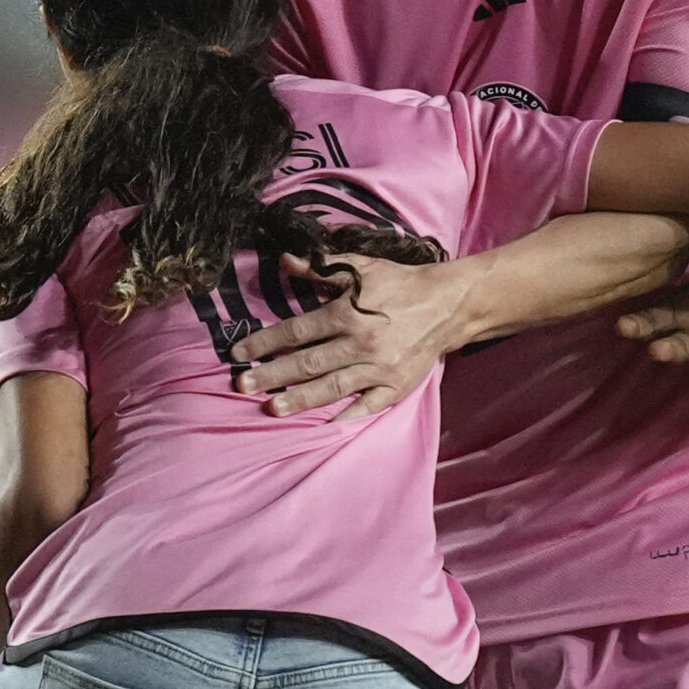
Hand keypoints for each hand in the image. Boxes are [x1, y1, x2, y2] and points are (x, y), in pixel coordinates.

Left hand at [230, 254, 468, 417]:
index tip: (239, 354)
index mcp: (348, 314)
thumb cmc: (400, 284)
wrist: (450, 304)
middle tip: (242, 386)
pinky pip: (368, 406)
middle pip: (307, 363)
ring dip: (300, 400)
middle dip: (272, 376)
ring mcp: (379, 369)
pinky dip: (347, 417)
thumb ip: (322, 267)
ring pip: (332, 388)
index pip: (296, 332)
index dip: (264, 343)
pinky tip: (324, 427)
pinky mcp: (397, 386)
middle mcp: (361, 344)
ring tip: (272, 409)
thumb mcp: (362, 267)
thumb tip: (286, 261)